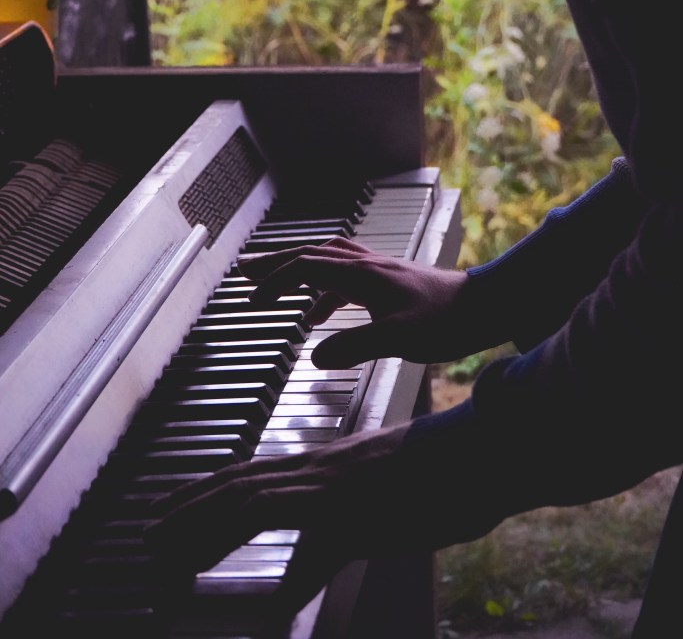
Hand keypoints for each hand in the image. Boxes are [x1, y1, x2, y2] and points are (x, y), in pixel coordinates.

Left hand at [144, 407, 496, 627]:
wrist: (489, 448)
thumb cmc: (443, 470)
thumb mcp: (382, 497)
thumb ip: (344, 523)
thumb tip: (317, 552)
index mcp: (326, 466)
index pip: (250, 473)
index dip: (204, 491)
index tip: (170, 510)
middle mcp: (323, 472)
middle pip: (238, 484)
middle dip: (187, 510)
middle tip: (147, 537)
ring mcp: (340, 491)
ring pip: (255, 504)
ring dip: (206, 530)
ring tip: (166, 554)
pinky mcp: (367, 518)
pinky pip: (316, 557)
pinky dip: (288, 588)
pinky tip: (266, 621)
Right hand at [237, 237, 506, 366]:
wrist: (486, 305)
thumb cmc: (447, 320)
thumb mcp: (398, 339)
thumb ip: (355, 347)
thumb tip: (314, 357)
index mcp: (362, 274)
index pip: (305, 267)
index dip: (275, 281)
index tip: (252, 300)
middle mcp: (366, 265)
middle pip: (310, 254)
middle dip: (275, 263)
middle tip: (245, 272)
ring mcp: (377, 271)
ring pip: (326, 262)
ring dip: (297, 273)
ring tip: (275, 291)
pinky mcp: (388, 282)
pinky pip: (344, 279)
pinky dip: (323, 293)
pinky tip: (319, 317)